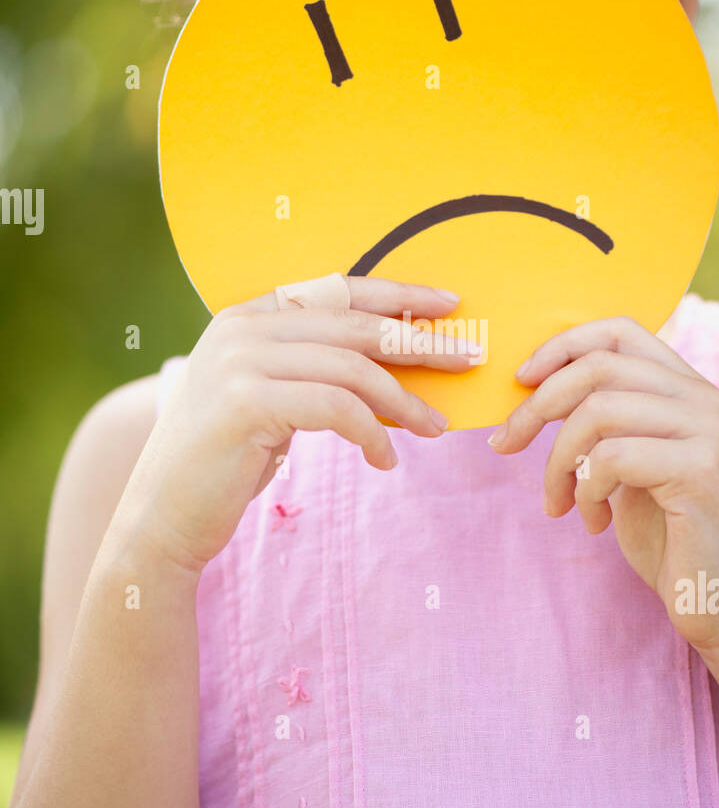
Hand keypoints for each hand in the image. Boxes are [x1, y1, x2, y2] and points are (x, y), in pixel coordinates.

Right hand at [113, 276, 475, 573]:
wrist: (162, 517)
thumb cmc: (225, 461)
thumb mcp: (273, 399)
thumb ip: (314, 369)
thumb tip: (394, 363)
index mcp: (247, 315)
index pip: (338, 290)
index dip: (398, 295)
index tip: (450, 306)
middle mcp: (242, 327)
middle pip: (354, 324)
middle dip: (419, 342)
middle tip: (467, 360)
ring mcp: (241, 362)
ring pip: (352, 368)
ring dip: (404, 400)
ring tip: (436, 428)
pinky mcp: (247, 403)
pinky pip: (337, 410)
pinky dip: (373, 434)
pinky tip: (386, 460)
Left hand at [488, 316, 718, 650]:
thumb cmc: (670, 537)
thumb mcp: (631, 466)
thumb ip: (606, 424)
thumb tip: (533, 389)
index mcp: (690, 390)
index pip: (620, 331)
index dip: (562, 346)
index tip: (521, 381)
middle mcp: (706, 399)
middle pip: (599, 367)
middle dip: (537, 406)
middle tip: (505, 444)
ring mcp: (709, 431)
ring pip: (598, 411)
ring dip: (557, 460)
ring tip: (559, 502)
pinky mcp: (702, 470)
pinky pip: (612, 457)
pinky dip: (585, 490)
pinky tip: (594, 523)